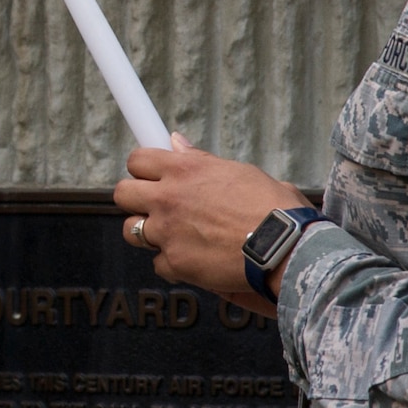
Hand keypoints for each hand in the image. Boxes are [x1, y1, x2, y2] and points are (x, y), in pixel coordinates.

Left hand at [114, 133, 311, 297]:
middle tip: (156, 206)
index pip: (137, 159)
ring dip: (149, 233)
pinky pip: (158, 263)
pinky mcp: (175, 263)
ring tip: (175, 235)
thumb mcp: (240, 172)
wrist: (285, 248)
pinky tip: (195, 260)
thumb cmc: (272, 208)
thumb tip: (176, 143)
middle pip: (122, 193)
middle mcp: (169, 198)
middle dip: (135, 199)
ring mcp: (168, 232)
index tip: (148, 175)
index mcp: (185, 169)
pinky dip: (173, 264)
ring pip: (132, 230)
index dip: (143, 168)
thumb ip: (201, 160)